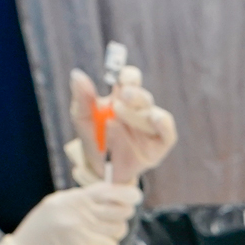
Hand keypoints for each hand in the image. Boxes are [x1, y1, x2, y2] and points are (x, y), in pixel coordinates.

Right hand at [0, 182, 142, 244]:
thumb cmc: (41, 232)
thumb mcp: (54, 206)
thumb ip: (83, 199)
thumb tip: (114, 192)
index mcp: (71, 202)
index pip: (107, 192)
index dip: (126, 193)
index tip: (134, 195)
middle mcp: (80, 219)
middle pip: (120, 213)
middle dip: (121, 214)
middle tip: (111, 218)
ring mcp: (86, 240)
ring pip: (118, 231)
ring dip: (111, 233)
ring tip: (92, 235)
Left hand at [67, 65, 178, 183]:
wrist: (102, 171)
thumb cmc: (94, 140)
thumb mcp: (82, 118)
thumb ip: (82, 98)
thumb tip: (77, 74)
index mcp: (122, 98)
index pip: (131, 79)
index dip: (128, 75)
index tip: (119, 78)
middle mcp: (140, 109)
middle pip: (143, 96)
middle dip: (134, 94)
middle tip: (121, 96)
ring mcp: (151, 126)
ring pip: (152, 113)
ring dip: (138, 114)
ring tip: (118, 117)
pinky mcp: (160, 144)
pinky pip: (168, 132)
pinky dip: (163, 124)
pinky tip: (155, 119)